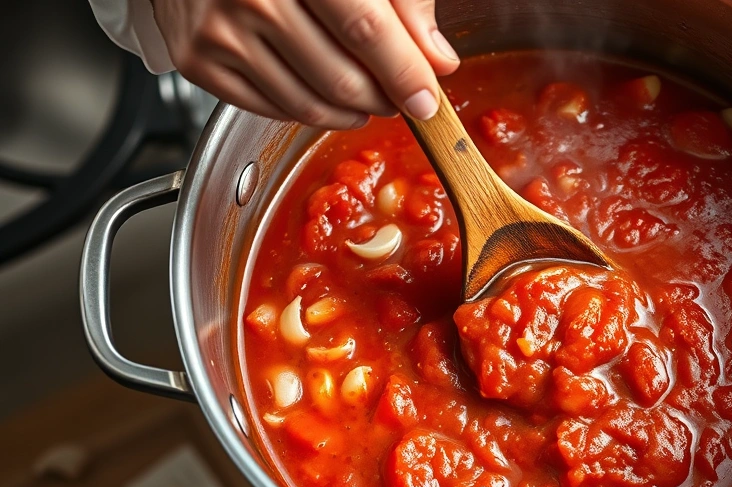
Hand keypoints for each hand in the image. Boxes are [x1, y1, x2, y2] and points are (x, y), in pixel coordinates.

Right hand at [151, 0, 460, 128]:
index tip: (428, 100)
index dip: (405, 73)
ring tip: (369, 100)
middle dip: (382, 98)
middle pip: (339, 76)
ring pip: (306, 103)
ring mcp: (218, 31)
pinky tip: (329, 100)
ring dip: (351, 113)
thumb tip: (437, 58)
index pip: (366, 31)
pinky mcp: (197, 60)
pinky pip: (269, 108)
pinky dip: (309, 113)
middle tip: (400, 97)